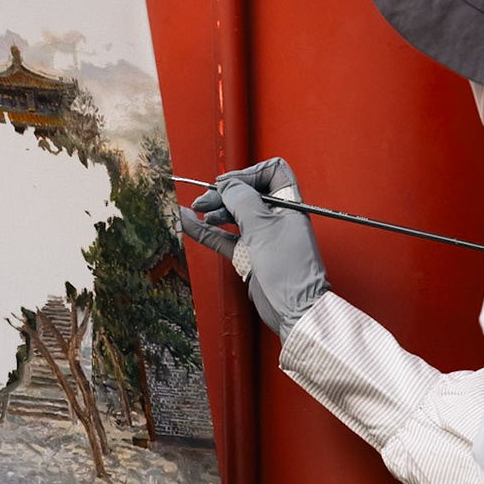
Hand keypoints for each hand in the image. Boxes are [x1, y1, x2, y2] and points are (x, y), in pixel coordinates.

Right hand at [178, 157, 328, 336]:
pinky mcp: (250, 254)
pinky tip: (188, 223)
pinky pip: (225, 237)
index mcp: (290, 205)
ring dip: (214, 210)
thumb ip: (243, 201)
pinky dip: (206, 231)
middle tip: (204, 200)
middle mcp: (277, 217)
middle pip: (247, 193)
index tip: (228, 184)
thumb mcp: (263, 228)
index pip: (272, 173)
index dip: (249, 174)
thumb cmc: (290, 271)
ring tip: (196, 211)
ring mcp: (263, 236)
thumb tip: (227, 184)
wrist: (295, 310)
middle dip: (224, 194)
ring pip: (234, 214)